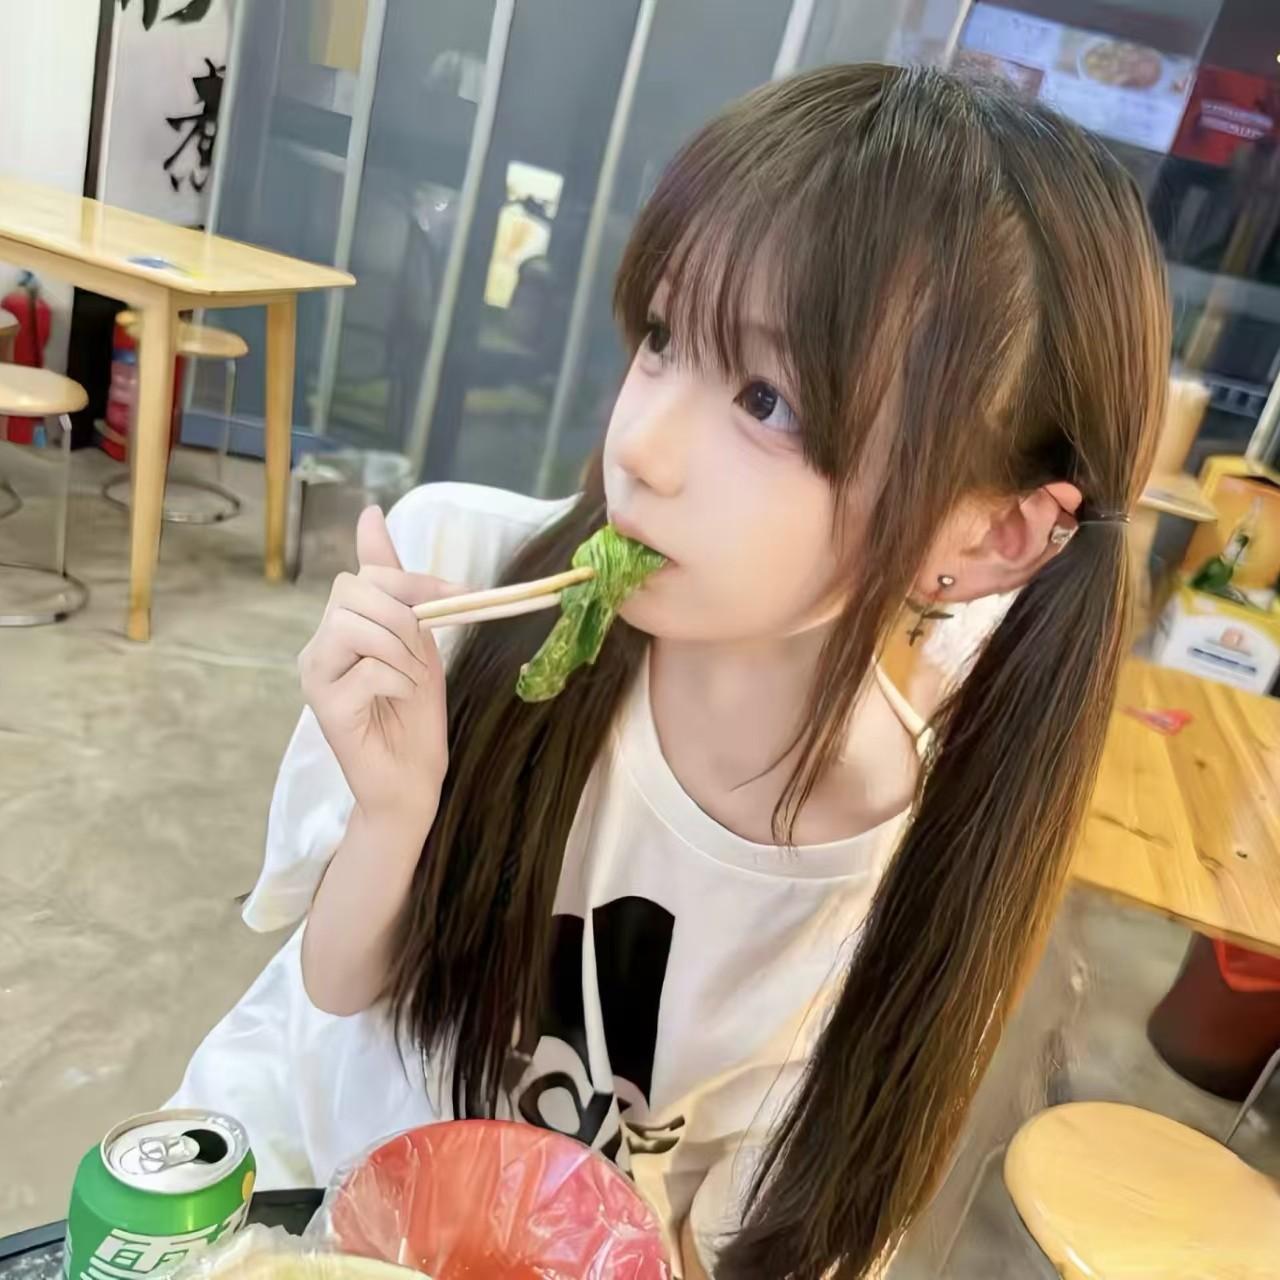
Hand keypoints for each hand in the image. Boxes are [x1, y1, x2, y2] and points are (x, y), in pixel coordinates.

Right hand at [299, 506, 455, 832]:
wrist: (412, 779)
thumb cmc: (414, 713)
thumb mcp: (416, 639)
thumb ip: (398, 585)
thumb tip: (369, 513)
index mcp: (340, 625)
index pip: (368, 574)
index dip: (417, 580)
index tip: (461, 595)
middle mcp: (318, 646)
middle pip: (355, 591)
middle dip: (405, 616)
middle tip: (423, 654)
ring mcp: (316, 675)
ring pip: (357, 625)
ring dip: (403, 652)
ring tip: (410, 681)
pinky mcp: (325, 706)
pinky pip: (370, 668)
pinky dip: (400, 681)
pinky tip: (399, 701)